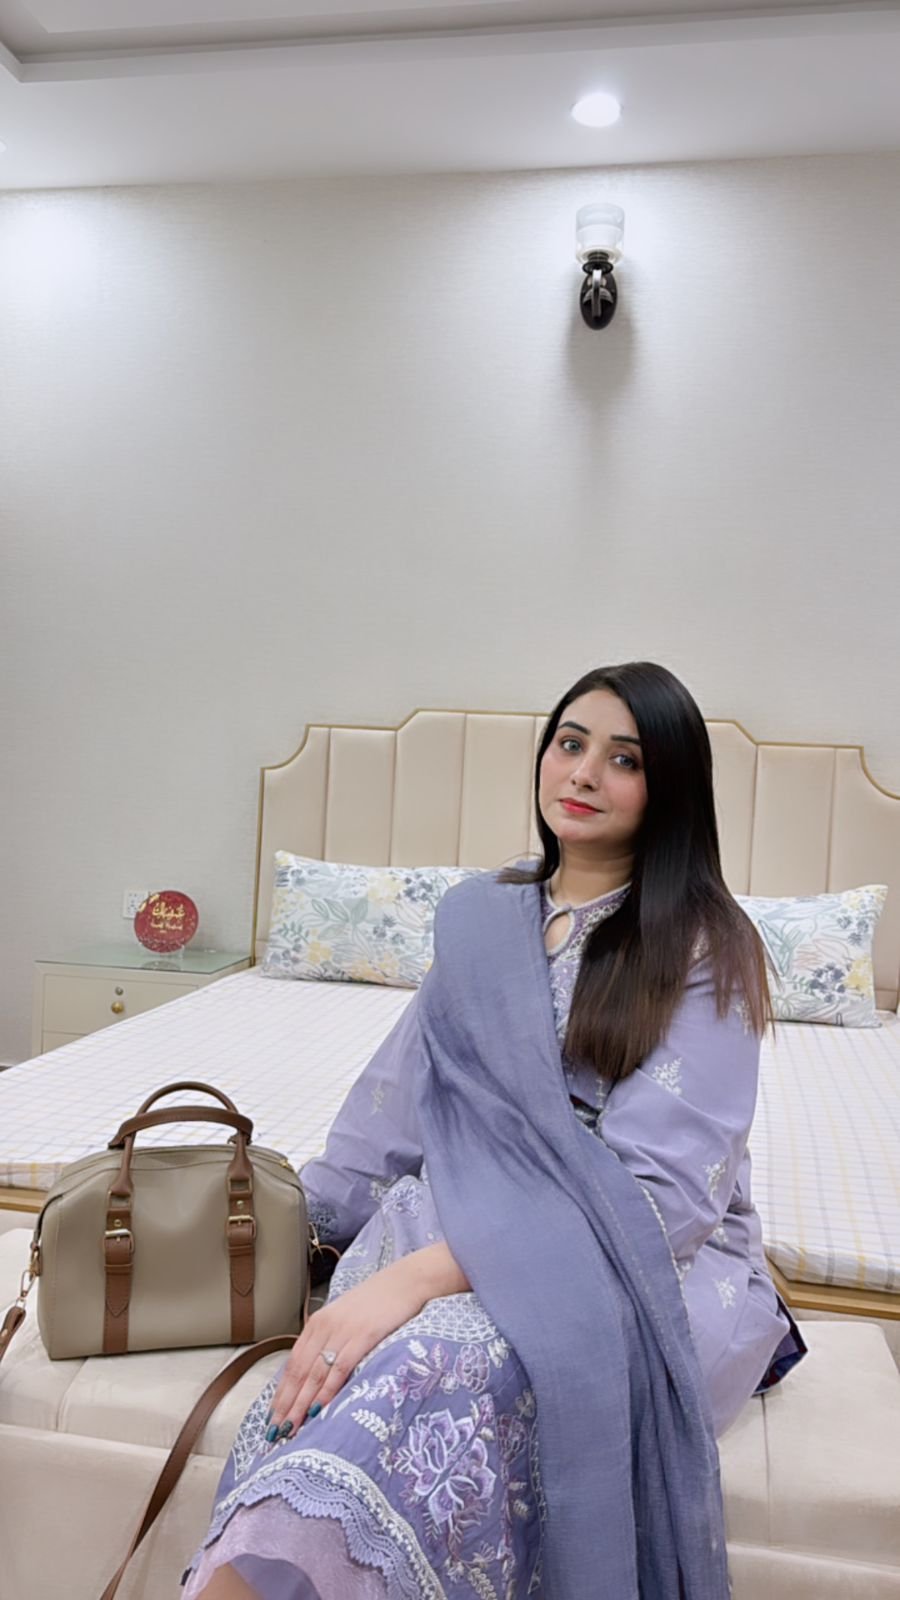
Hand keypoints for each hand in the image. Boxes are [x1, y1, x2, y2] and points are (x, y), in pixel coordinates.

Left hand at [267, 1256, 428, 1438]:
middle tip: (274, 1433)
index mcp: (318, 1322)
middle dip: (286, 1405)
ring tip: (290, 1428)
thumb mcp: (347, 1317)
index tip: (271, 1417)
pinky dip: (327, 1391)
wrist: (409, 1280)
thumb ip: (330, 1340)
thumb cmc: (379, 1302)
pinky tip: (319, 1410)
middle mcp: (326, 1327)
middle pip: (299, 1372)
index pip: (292, 1363)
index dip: (281, 1392)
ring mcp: (344, 1331)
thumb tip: (317, 1372)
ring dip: (301, 1405)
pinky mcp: (364, 1336)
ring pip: (315, 1374)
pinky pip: (340, 1368)